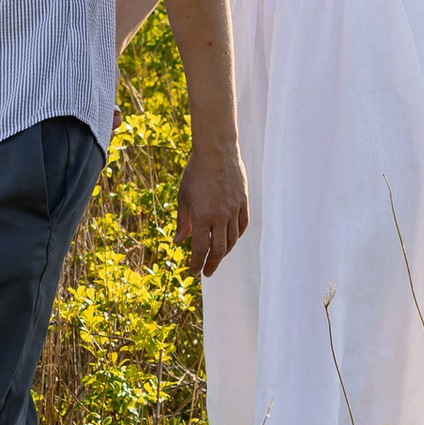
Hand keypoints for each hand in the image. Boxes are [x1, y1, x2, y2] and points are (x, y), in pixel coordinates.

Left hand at [178, 140, 248, 276]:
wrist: (217, 151)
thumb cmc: (195, 173)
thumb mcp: (184, 197)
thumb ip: (184, 221)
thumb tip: (180, 242)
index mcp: (203, 216)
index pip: (201, 249)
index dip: (197, 263)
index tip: (194, 272)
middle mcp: (221, 216)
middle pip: (218, 249)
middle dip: (212, 264)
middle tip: (207, 273)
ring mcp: (234, 210)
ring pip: (232, 239)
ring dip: (224, 252)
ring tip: (217, 257)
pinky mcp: (243, 202)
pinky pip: (242, 225)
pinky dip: (236, 236)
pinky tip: (231, 240)